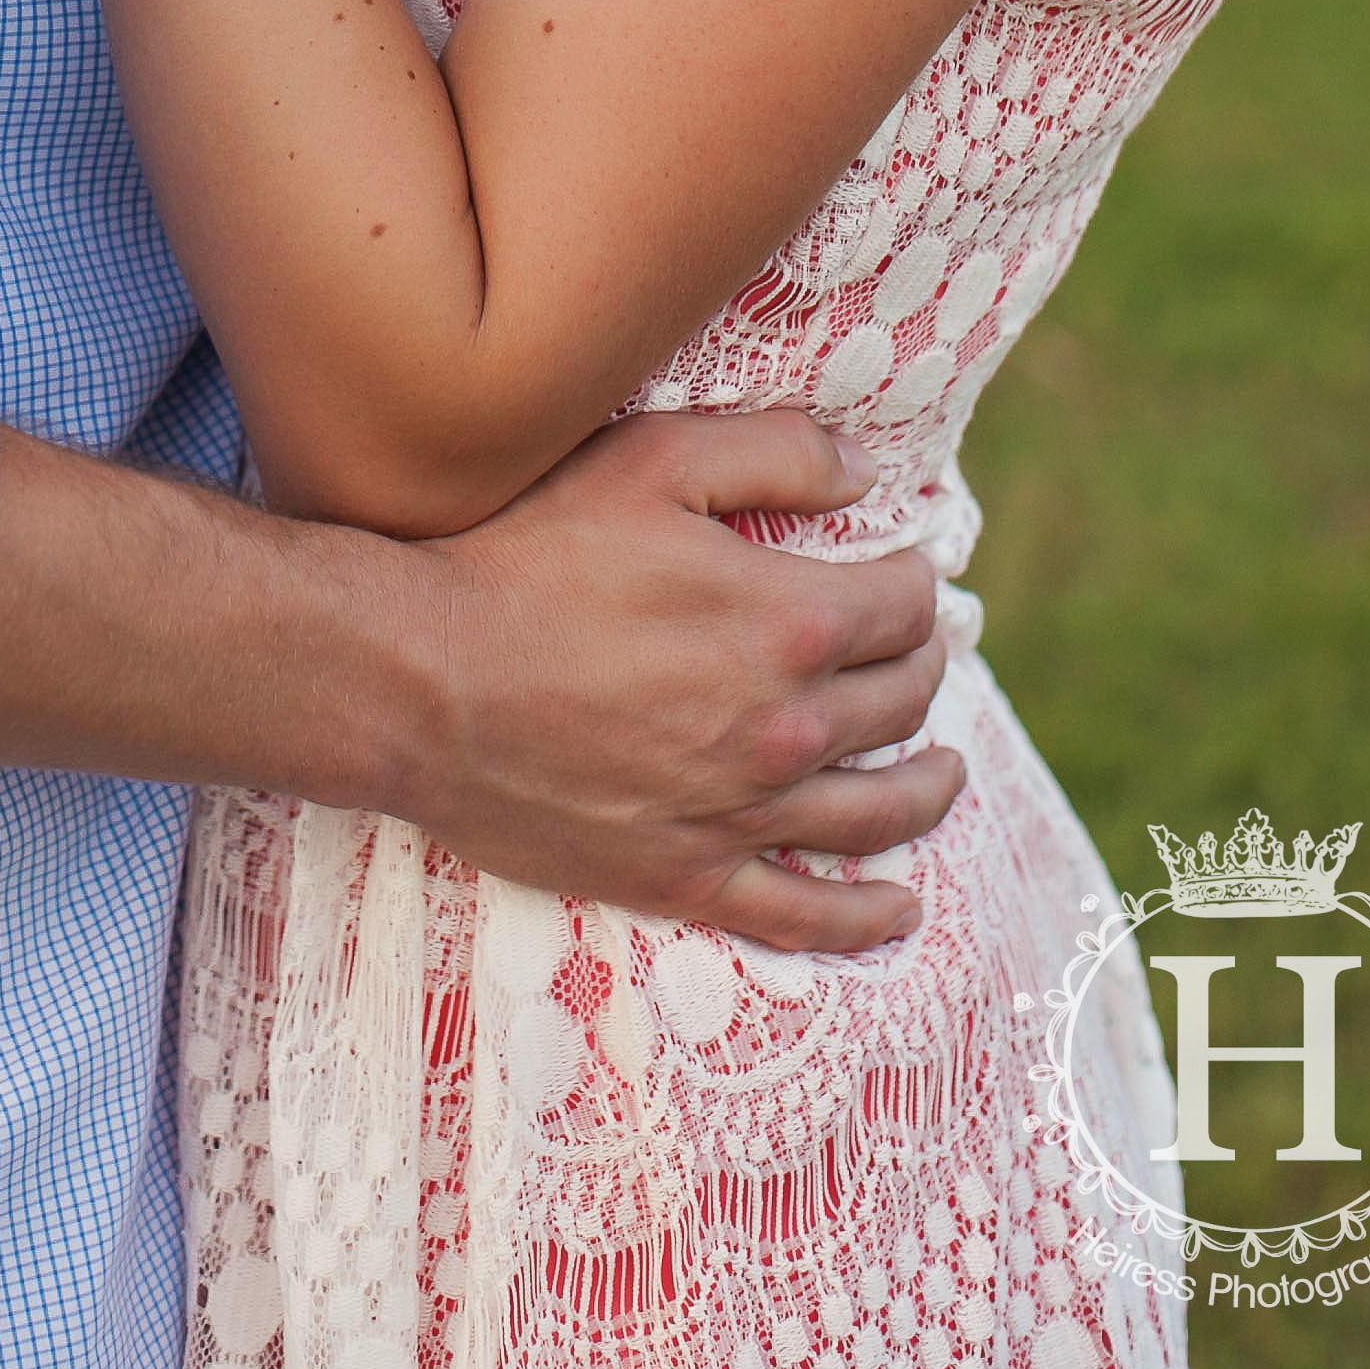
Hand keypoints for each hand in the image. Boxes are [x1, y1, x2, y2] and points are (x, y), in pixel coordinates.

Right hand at [409, 411, 963, 946]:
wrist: (423, 680)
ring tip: (946, 769)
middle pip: (900, 701)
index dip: (914, 579)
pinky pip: (807, 915)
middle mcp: (788, 728)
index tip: (905, 569)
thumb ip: (774, 451)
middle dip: (922, 666)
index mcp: (790, 622)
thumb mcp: (650, 460)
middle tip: (917, 652)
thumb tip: (866, 470)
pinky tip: (899, 909)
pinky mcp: (687, 876)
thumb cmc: (528, 555)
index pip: (903, 606)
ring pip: (879, 810)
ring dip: (927, 784)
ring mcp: (742, 814)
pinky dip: (867, 917)